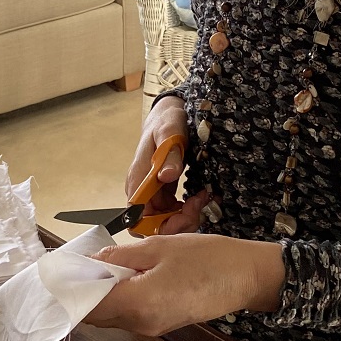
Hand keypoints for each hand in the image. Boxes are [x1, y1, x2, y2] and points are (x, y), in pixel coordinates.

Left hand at [84, 234, 284, 336]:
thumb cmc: (207, 257)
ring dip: (100, 295)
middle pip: (95, 315)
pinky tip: (123, 276)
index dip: (69, 288)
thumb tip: (88, 263)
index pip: (87, 304)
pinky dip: (118, 298)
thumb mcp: (160, 247)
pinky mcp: (162, 325)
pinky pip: (128, 315)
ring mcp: (151, 328)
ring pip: (110, 316)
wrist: (247, 276)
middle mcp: (140, 324)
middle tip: (77, 263)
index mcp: (138, 304)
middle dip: (81, 292)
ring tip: (100, 266)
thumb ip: (120, 257)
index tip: (58, 269)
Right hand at [128, 96, 188, 232]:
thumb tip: (166, 176)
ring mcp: (152, 191)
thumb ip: (169, 155)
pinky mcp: (163, 190)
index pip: (138, 218)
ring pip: (164, 220)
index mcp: (138, 178)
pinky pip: (172, 211)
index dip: (160, 225)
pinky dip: (187, 209)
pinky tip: (199, 197)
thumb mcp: (170, 133)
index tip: (183, 215)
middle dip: (178, 222)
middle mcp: (142, 189)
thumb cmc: (166, 121)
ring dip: (186, 216)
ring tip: (202, 198)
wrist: (169, 114)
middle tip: (198, 206)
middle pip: (152, 225)